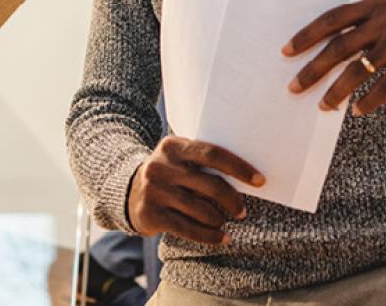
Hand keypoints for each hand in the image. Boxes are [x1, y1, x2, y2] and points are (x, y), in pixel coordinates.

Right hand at [126, 135, 264, 244]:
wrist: (125, 191)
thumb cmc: (168, 173)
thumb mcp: (178, 157)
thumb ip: (202, 160)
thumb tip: (246, 175)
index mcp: (173, 146)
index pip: (212, 153)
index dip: (239, 167)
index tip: (260, 181)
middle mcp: (161, 166)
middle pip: (210, 184)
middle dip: (232, 200)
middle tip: (242, 210)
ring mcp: (154, 191)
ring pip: (201, 210)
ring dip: (220, 220)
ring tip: (226, 222)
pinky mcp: (151, 215)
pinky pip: (188, 229)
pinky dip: (209, 236)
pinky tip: (222, 238)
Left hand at [284, 0, 385, 115]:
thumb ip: (359, 26)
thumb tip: (316, 53)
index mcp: (375, 4)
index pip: (333, 18)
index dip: (308, 35)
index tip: (286, 52)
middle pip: (341, 46)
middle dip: (314, 69)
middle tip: (295, 87)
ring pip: (360, 70)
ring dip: (337, 91)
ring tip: (324, 106)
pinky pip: (385, 86)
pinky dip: (368, 101)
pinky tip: (356, 111)